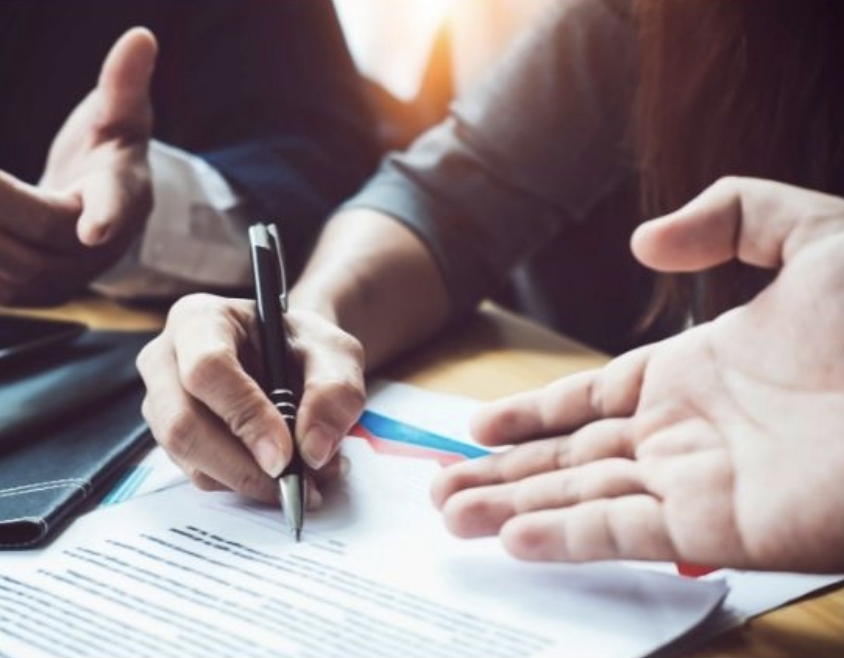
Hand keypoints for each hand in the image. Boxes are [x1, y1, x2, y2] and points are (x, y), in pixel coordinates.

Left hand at [0, 28, 156, 305]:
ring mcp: (75, 273)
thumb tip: (140, 35)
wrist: (101, 207)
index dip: (107, 218)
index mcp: (124, 194)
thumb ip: (124, 81)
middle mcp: (103, 243)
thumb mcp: (120, 114)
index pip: (118, 207)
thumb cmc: (109, 153)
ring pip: (24, 272)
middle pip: (48, 233)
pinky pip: (8, 293)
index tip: (94, 231)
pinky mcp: (46, 291)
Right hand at [136, 294, 365, 504]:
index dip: (245, 416)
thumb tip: (313, 448)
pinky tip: (278, 473)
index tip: (284, 454)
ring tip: (302, 476)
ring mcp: (160, 401)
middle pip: (182, 423)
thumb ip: (335, 390)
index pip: (207, 369)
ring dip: (248, 479)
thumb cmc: (303, 346)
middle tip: (294, 482)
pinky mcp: (171, 438)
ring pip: (189, 457)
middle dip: (242, 464)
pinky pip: (199, 474)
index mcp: (200, 319)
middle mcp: (166, 358)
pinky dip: (243, 484)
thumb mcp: (335, 353)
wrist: (289, 358)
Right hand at [432, 177, 843, 571]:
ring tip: (450, 516)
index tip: (477, 426)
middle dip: (503, 474)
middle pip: (572, 458)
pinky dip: (567, 538)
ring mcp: (698, 481)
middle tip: (439, 488)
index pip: (592, 401)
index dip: (533, 414)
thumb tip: (643, 246)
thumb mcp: (814, 233)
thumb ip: (728, 215)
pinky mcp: (720, 526)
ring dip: (514, 508)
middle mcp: (685, 432)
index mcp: (696, 371)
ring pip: (583, 497)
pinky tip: (513, 539)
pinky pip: (627, 532)